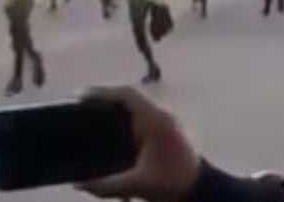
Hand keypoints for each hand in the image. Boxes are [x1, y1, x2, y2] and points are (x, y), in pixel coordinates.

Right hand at [76, 87, 200, 201]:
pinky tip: (116, 129)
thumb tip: (79, 184)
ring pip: (138, 105)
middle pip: (130, 97)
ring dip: (118, 107)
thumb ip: (106, 185)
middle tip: (84, 105)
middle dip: (106, 99)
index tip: (82, 96)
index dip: (102, 92)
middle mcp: (163, 117)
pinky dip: (127, 117)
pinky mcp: (170, 132)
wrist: (205, 193)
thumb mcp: (137, 185)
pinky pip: (144, 114)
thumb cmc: (174, 185)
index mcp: (155, 122)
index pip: (126, 94)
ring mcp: (169, 123)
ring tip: (96, 113)